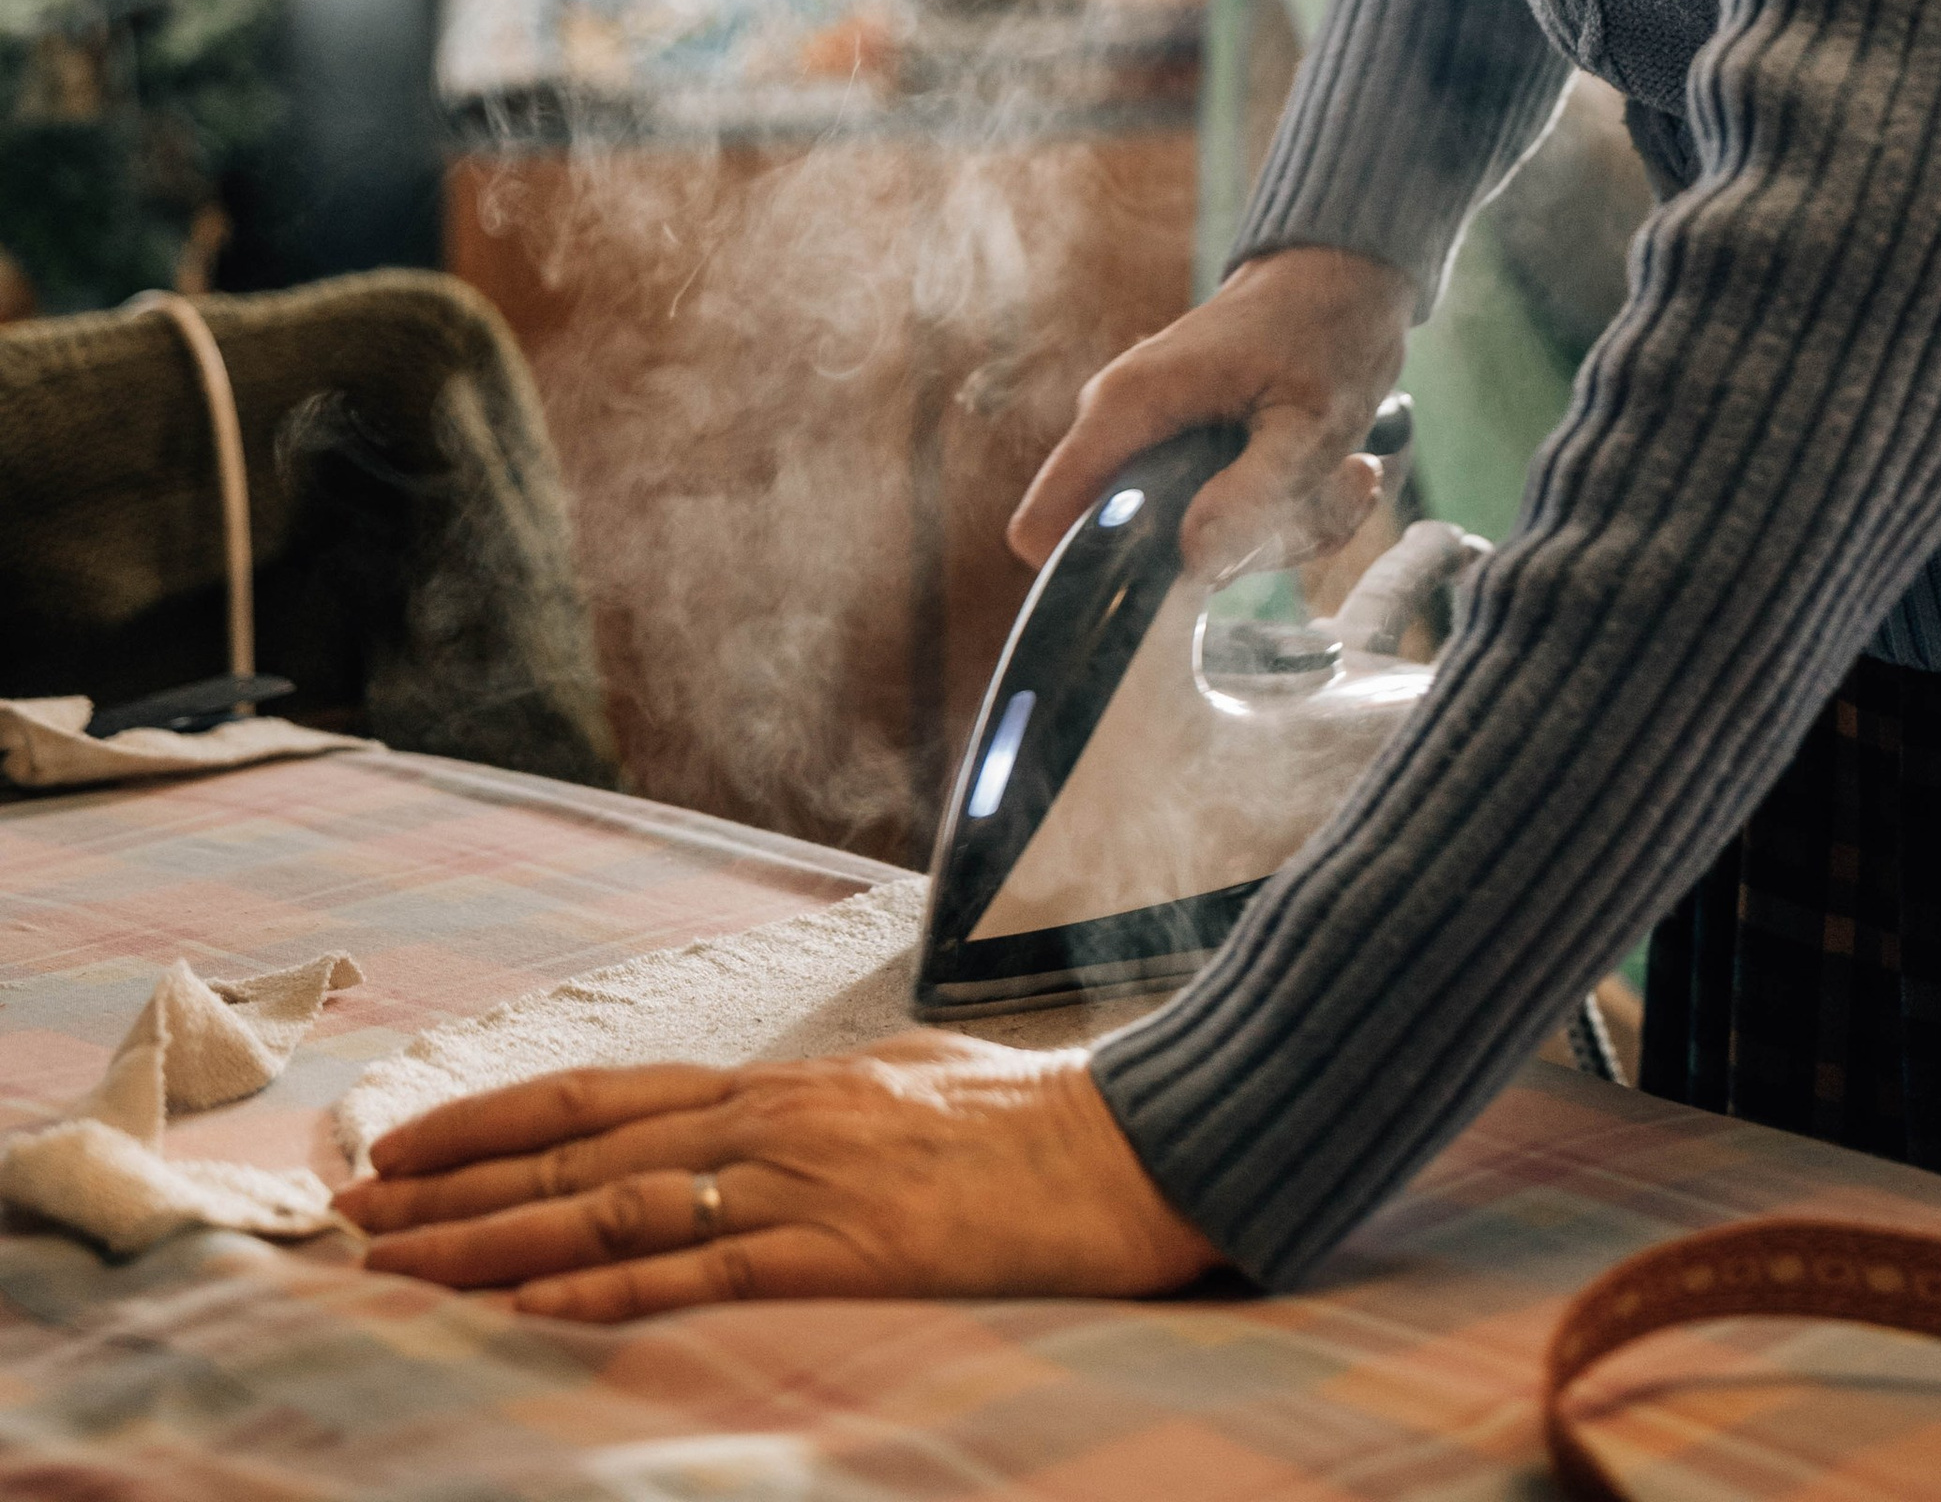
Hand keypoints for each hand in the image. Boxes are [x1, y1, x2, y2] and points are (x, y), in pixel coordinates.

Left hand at [334, 1035, 1218, 1315]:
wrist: (1136, 1145)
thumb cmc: (1035, 1125)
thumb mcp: (913, 1087)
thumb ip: (833, 1109)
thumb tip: (784, 1118)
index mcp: (787, 1086)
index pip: (605, 1096)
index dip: (493, 1122)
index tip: (401, 1148)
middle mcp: (774, 1122)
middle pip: (581, 1153)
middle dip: (453, 1189)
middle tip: (345, 1217)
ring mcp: (805, 1185)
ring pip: (614, 1212)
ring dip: (490, 1245)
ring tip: (393, 1270)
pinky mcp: (847, 1254)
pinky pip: (702, 1279)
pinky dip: (604, 1298)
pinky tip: (529, 1314)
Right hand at [1009, 244, 1416, 581]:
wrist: (1343, 274)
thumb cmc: (1326, 330)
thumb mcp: (1310, 423)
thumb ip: (1251, 494)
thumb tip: (1190, 562)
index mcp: (1126, 408)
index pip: (1043, 525)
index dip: (1090, 578)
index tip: (1182, 585)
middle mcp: (1120, 423)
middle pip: (1134, 552)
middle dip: (1228, 553)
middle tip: (1305, 507)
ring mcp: (1147, 437)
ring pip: (1188, 543)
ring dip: (1275, 532)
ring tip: (1338, 473)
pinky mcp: (1181, 449)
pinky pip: (1218, 519)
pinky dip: (1282, 515)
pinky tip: (1330, 473)